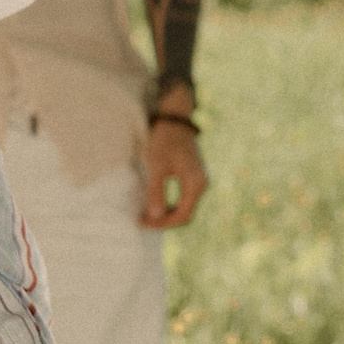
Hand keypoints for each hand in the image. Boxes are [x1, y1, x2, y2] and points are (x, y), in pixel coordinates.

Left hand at [139, 95, 206, 229]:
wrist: (174, 120)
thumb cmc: (164, 139)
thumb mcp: (157, 164)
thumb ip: (157, 191)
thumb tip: (156, 216)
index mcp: (196, 183)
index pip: (182, 215)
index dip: (162, 224)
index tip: (142, 222)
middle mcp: (201, 185)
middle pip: (185, 214)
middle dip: (164, 221)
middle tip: (142, 221)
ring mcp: (199, 181)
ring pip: (184, 208)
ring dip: (167, 215)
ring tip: (146, 215)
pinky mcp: (193, 177)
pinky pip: (184, 199)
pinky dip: (170, 206)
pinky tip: (155, 204)